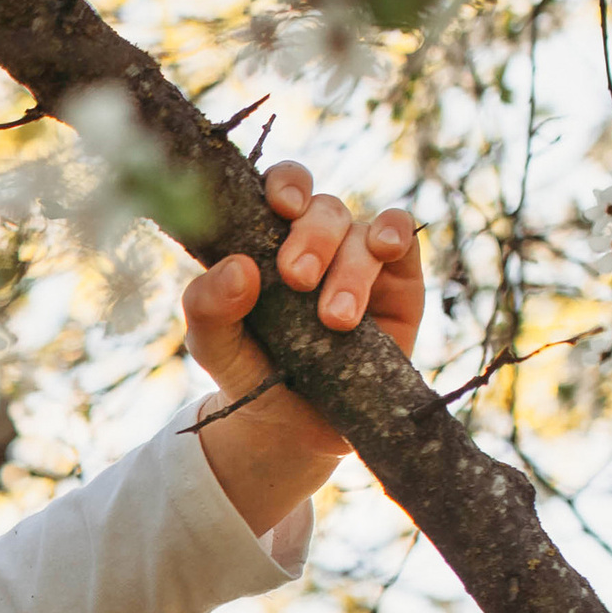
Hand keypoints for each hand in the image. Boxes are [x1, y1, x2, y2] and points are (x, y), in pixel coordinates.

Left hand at [183, 163, 427, 537]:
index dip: (285, 184)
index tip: (279, 207)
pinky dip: (396, 235)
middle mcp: (317, 240)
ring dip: (349, 270)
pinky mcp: (399, 281)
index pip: (281, 188)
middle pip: (322, 209)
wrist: (295, 428)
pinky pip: (403, 238)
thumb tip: (238, 267)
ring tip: (334, 321)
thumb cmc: (251, 372)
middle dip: (310, 239)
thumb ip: (207, 307)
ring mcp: (358, 258)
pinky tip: (386, 250)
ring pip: (360, 233)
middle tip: (296, 280)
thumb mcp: (214, 346)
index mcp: (269, 239)